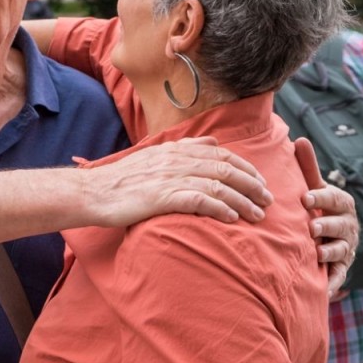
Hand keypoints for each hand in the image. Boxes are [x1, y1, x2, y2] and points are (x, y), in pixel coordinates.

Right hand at [85, 137, 272, 225]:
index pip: (220, 153)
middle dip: (252, 184)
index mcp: (175, 150)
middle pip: (226, 168)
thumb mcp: (153, 157)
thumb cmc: (121, 180)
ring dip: (243, 200)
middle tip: (269, 200)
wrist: (93, 192)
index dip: (245, 166)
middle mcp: (176, 160)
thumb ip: (183, 149)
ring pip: (218, 185)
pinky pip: (201, 201)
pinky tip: (233, 219)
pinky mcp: (163, 197)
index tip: (260, 181)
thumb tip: (212, 142)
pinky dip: (221, 209)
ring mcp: (170, 178)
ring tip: (258, 214)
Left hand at [294, 138, 358, 298]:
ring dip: (330, 250)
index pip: (335, 199)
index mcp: (341, 204)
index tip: (306, 197)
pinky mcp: (340, 268)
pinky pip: (337, 276)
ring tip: (317, 251)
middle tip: (312, 227)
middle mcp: (347, 226)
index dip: (322, 198)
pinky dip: (331, 281)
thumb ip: (308, 167)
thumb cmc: (316, 207)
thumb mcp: (313, 188)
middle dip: (328, 225)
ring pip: (341, 249)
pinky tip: (322, 287)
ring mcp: (345, 248)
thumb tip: (299, 139)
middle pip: (341, 225)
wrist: (327, 236)